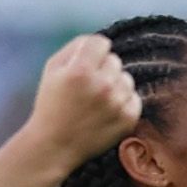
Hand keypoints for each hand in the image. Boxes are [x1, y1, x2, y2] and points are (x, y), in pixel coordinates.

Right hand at [18, 32, 140, 169]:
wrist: (55, 146)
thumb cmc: (51, 105)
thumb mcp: (52, 69)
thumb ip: (76, 47)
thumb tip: (99, 41)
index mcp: (81, 70)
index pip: (101, 42)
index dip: (93, 52)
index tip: (86, 65)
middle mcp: (102, 85)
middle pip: (115, 60)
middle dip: (103, 70)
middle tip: (88, 88)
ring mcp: (117, 103)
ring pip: (126, 79)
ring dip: (115, 86)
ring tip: (97, 102)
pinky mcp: (128, 119)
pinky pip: (134, 98)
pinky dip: (123, 103)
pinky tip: (106, 113)